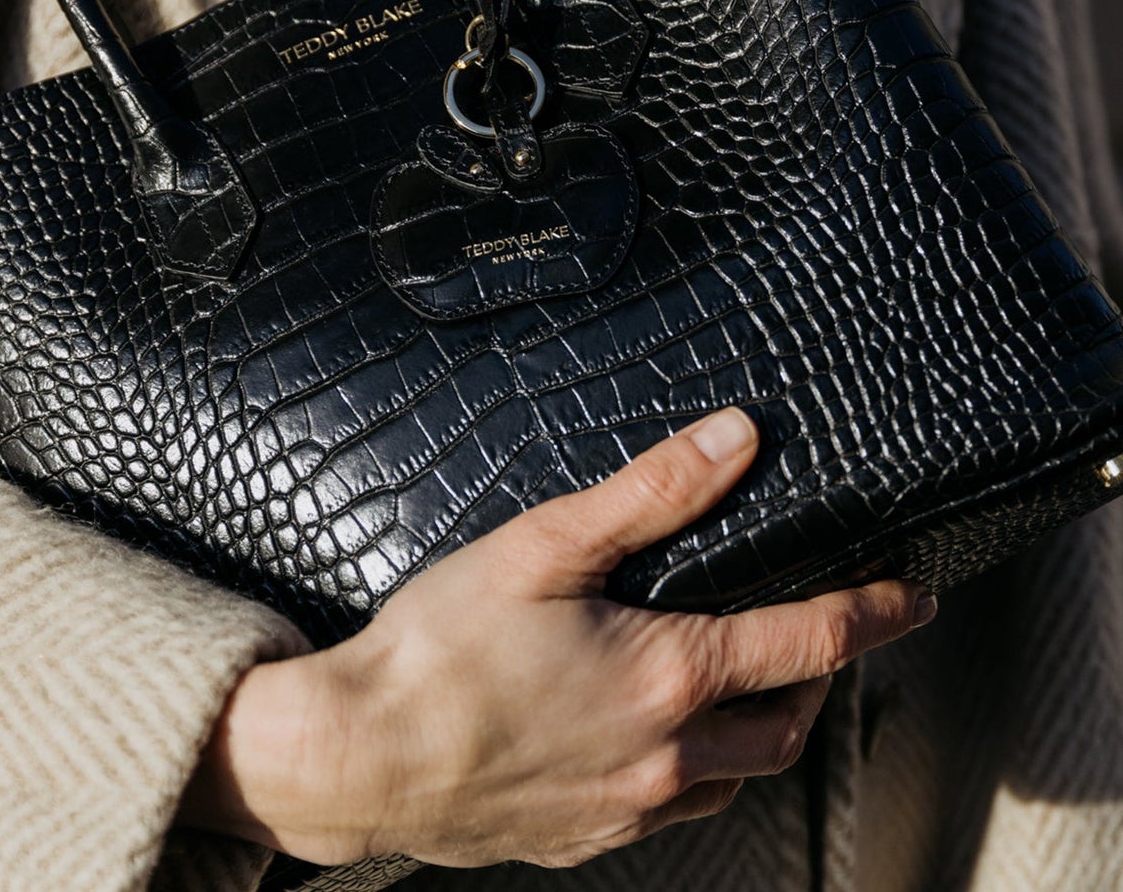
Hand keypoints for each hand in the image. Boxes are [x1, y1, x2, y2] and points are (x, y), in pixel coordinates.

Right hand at [181, 408, 932, 867]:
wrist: (361, 758)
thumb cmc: (442, 646)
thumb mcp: (546, 545)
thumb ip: (652, 492)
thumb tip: (737, 438)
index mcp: (667, 675)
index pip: (808, 641)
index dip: (871, 613)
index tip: (914, 597)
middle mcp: (666, 755)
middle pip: (789, 726)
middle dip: (824, 680)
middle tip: (828, 639)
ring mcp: (627, 808)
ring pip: (736, 779)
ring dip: (763, 732)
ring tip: (747, 687)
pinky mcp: (585, 837)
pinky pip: (674, 812)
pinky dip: (696, 772)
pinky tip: (658, 739)